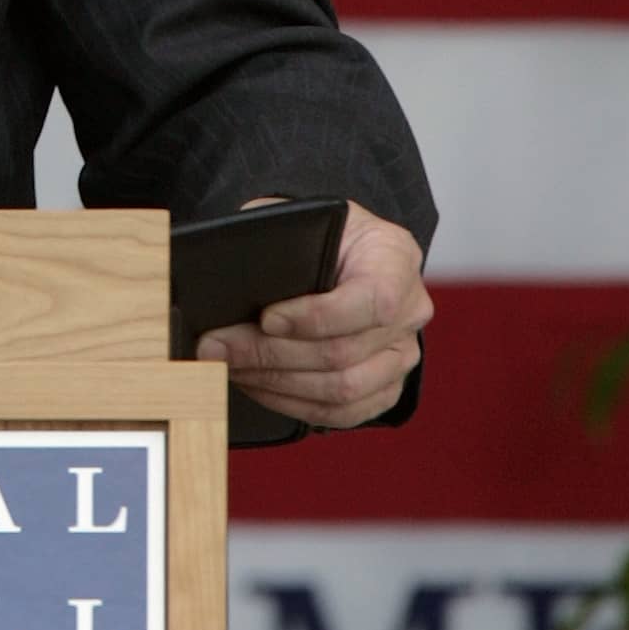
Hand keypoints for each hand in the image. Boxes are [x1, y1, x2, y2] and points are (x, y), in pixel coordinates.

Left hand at [196, 200, 432, 429]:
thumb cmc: (317, 231)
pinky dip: (292, 403)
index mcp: (395, 258)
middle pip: (344, 352)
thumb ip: (275, 240)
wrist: (342, 249)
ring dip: (276, 383)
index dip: (315, 317)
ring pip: (342, 389)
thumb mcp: (300, 218)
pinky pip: (342, 411)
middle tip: (218, 347)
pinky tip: (256, 385)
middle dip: (270, 354)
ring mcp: (402, 353)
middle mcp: (410, 310)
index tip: (265, 318)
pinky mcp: (386, 386)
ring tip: (229, 366)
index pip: (371, 301)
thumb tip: (230, 277)